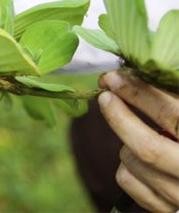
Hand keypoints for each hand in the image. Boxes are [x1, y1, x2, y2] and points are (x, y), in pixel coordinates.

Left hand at [98, 71, 178, 211]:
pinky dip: (126, 166)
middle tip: (105, 96)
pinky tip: (139, 159)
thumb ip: (173, 102)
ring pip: (134, 163)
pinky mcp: (167, 210)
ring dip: (126, 142)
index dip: (139, 92)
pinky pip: (129, 182)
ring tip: (139, 133)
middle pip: (147, 147)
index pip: (172, 114)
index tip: (114, 78)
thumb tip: (134, 78)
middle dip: (119, 118)